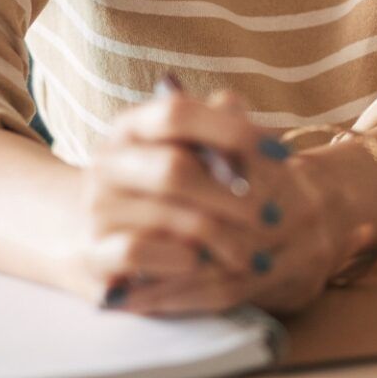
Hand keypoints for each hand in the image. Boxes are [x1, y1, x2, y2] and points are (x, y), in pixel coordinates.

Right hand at [75, 92, 351, 315]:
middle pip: (173, 168)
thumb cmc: (166, 189)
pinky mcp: (94, 254)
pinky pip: (136, 253)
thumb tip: (253, 121)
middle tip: (271, 217)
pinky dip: (175, 258)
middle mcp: (108, 163)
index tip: (282, 155)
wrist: (102, 235)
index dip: (232, 130)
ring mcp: (97, 209)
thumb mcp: (194, 154)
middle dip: (231, 196)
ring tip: (253, 253)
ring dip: (218, 236)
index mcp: (133, 127)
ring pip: (164, 215)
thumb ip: (223, 134)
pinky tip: (202, 263)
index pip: (176, 114)